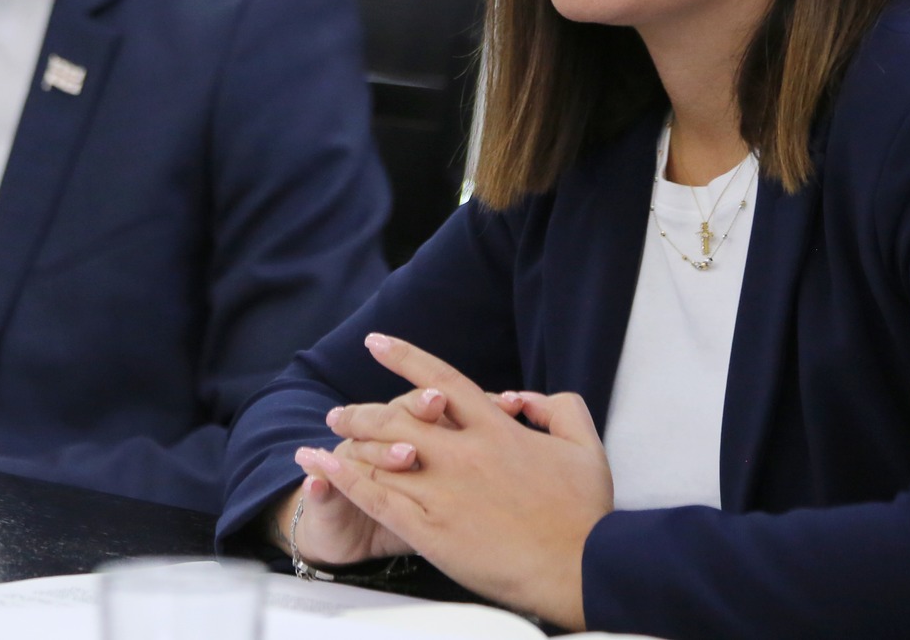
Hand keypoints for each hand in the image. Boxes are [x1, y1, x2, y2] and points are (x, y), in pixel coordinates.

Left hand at [296, 335, 612, 628]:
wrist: (582, 567)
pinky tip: (323, 467)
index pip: (442, 381)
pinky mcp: (431, 529)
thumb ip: (559, 409)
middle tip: (339, 412)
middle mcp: (464, 453)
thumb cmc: (586, 514)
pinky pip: (378, 499)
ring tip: (329, 435)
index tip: (377, 343)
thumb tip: (529, 398)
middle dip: (364, 410)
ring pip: (383, 455)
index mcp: (496, 430)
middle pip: (400, 417)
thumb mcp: (585, 446)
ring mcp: (445, 490)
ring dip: (352, 440)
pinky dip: (347, 479)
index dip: (406, 358)